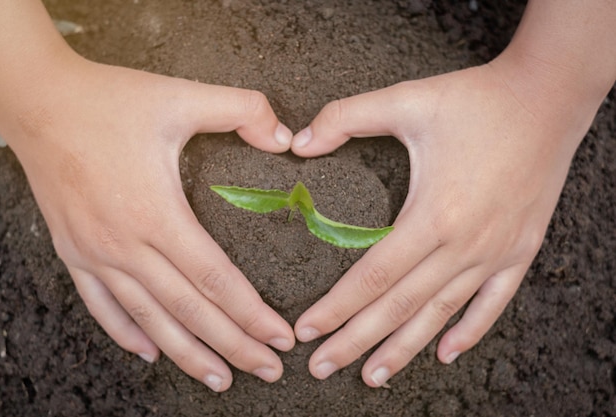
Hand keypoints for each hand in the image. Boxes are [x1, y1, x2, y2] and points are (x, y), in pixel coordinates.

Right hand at [0, 56, 294, 390]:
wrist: (37, 101)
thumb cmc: (109, 101)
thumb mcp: (181, 95)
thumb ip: (242, 110)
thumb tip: (286, 137)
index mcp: (156, 213)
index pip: (216, 279)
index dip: (251, 313)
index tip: (280, 338)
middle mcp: (125, 245)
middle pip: (189, 311)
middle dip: (233, 346)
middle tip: (267, 370)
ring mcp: (95, 254)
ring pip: (149, 320)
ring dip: (187, 354)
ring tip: (219, 379)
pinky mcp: (74, 252)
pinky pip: (102, 306)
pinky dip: (128, 334)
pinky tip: (150, 352)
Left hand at [290, 59, 594, 385]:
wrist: (548, 96)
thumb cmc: (477, 100)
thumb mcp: (407, 99)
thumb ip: (346, 117)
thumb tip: (298, 143)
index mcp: (434, 213)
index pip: (373, 276)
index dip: (337, 308)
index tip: (307, 331)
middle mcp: (466, 244)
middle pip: (400, 307)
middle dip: (356, 342)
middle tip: (322, 369)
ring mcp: (496, 252)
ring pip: (441, 315)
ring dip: (404, 349)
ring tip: (372, 376)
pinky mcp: (520, 250)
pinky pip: (492, 304)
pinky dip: (468, 332)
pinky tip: (445, 353)